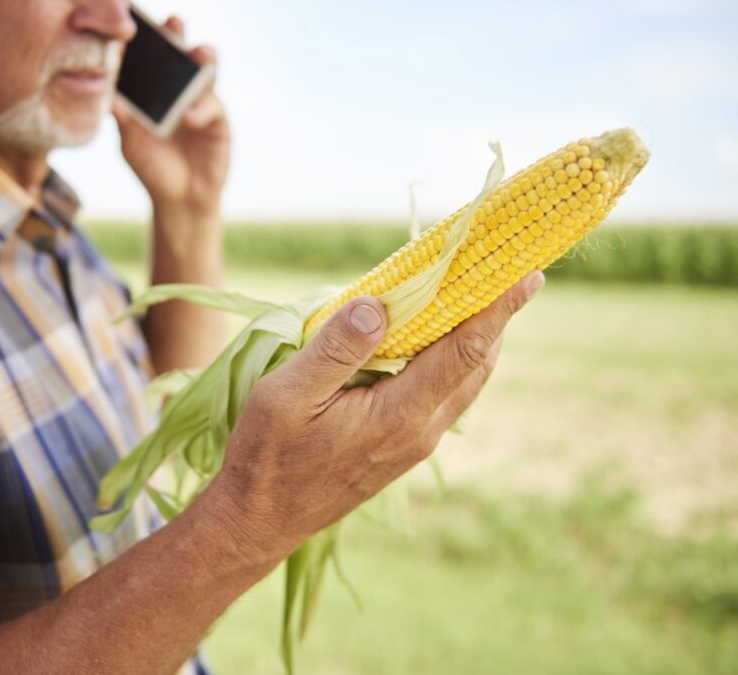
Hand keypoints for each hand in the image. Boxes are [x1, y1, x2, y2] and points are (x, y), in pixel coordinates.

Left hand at [113, 16, 229, 219]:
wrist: (178, 200)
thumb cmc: (154, 168)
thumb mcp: (131, 143)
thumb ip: (123, 120)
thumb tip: (106, 98)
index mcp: (157, 92)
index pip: (154, 60)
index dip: (147, 43)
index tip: (133, 31)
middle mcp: (181, 92)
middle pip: (182, 55)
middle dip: (179, 36)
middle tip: (173, 24)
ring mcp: (202, 103)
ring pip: (207, 72)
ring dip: (203, 58)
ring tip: (196, 54)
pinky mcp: (218, 122)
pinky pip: (212, 107)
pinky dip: (200, 109)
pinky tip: (189, 117)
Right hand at [206, 272, 545, 561]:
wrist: (261, 520)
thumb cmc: (267, 456)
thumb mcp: (286, 394)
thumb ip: (336, 348)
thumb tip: (378, 304)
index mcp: (399, 414)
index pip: (465, 351)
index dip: (498, 309)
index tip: (529, 274)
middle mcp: (420, 431)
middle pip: (476, 365)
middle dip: (495, 316)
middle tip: (500, 269)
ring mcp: (414, 443)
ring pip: (464, 383)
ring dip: (475, 338)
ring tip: (472, 295)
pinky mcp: (402, 448)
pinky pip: (443, 395)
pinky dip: (450, 359)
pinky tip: (429, 339)